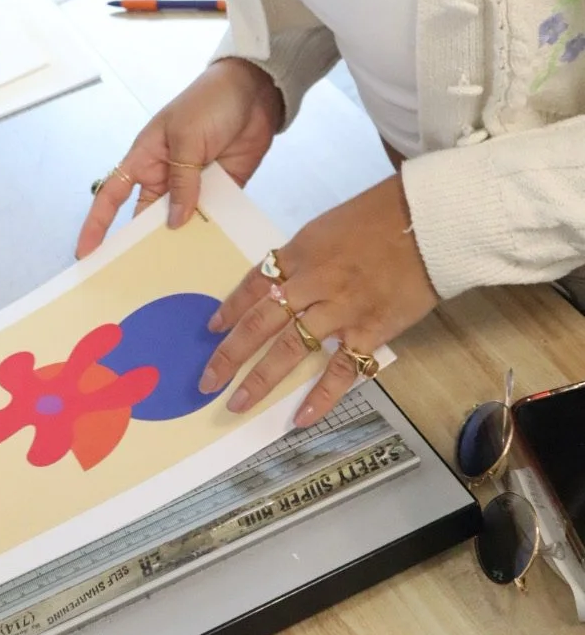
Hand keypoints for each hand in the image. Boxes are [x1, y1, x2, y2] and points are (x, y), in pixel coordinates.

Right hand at [76, 58, 282, 258]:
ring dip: (182, 242)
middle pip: (148, 216)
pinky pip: (213, 217)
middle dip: (142, 244)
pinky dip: (213, 233)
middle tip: (137, 281)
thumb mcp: (187, 138)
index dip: (97, 224)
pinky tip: (215, 256)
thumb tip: (175, 222)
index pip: (112, 194)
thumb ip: (183, 181)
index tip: (86, 252)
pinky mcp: (223, 189)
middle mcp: (166, 175)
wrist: (254, 90)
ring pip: (181, 221)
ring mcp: (195, 185)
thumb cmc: (208, 103)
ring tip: (179, 278)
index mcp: (146, 158)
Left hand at [198, 175, 437, 423]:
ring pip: (291, 348)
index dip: (230, 308)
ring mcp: (341, 309)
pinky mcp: (371, 330)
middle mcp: (312, 282)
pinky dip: (321, 396)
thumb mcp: (328, 227)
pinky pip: (341, 369)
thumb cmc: (379, 216)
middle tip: (207, 380)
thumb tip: (283, 282)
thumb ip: (303, 257)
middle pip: (261, 322)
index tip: (211, 328)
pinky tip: (300, 418)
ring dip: (261, 379)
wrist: (427, 220)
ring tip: (237, 403)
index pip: (254, 284)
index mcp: (299, 252)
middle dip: (230, 353)